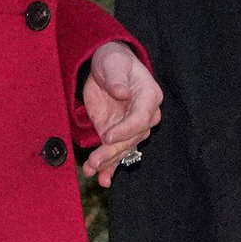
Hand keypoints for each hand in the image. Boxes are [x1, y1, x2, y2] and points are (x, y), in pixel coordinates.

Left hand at [81, 41, 162, 187]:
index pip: (141, 118)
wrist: (107, 68)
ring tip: (91, 170)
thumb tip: (122, 93)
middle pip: (132, 138)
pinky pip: (116, 153)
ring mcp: (130, 127)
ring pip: (123, 148)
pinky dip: (109, 167)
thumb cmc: (114, 62)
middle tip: (95, 159)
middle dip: (113, 150)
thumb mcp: (113, 64)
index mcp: (149, 96)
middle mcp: (144, 115)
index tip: (107, 136)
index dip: (126, 129)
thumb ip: (117, 78)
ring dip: (108, 162)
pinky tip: (103, 179)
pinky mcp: (117, 134)